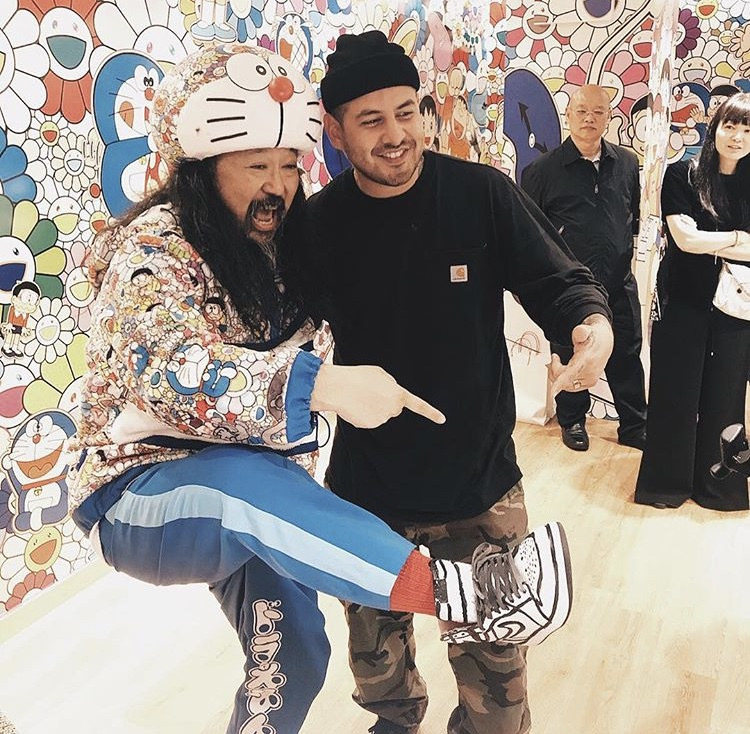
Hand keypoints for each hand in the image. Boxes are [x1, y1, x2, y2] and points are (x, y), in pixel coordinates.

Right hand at [311, 364, 445, 428]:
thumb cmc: (358, 377)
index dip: (431, 413)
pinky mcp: (370, 425)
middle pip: (393, 408)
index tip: (442, 420)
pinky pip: (369, 420)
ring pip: (381, 414)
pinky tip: (355, 406)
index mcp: (398, 393)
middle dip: (386, 402)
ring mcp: (382, 418)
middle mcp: (393, 408)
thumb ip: (391, 384)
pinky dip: (363, 414)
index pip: (418, 404)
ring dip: (372, 407)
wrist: (339, 388)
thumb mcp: (379, 374)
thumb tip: (392, 395)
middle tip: (371, 392)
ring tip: (360, 396)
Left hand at [549, 314, 613, 395]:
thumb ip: (581, 331)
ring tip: (558, 362)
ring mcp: (590, 380)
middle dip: (554, 370)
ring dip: (558, 375)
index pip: (572, 372)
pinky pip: (570, 386)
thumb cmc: (594, 337)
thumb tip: (580, 333)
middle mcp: (590, 373)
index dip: (561, 381)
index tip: (553, 390)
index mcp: (587, 360)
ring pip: (566, 385)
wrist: (605, 342)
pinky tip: (564, 369)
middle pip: (564, 380)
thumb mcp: (586, 330)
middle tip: (554, 358)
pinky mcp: (589, 384)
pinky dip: (563, 379)